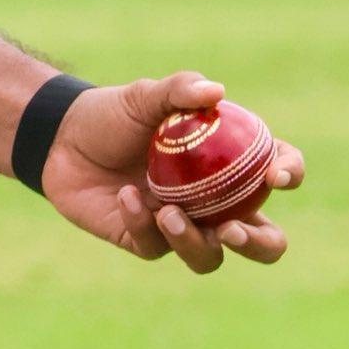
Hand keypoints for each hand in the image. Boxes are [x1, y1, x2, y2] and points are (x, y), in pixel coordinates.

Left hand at [42, 70, 303, 273]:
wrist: (59, 137)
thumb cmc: (111, 114)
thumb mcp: (143, 95)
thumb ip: (178, 90)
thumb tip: (216, 91)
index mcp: (227, 164)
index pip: (278, 171)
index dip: (289, 174)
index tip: (275, 176)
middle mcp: (213, 201)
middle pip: (264, 240)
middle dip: (259, 244)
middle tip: (231, 230)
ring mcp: (181, 225)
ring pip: (211, 257)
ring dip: (194, 243)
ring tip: (166, 213)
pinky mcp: (145, 241)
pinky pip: (156, 247)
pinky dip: (142, 223)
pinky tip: (124, 197)